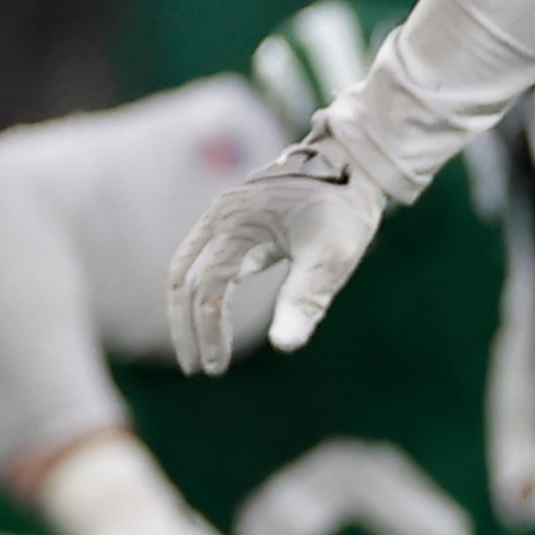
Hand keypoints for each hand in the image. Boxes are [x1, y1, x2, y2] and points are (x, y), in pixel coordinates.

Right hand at [168, 123, 391, 374]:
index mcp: (235, 226)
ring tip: (199, 348)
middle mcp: (219, 218)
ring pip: (187, 268)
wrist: (351, 165)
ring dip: (188, 309)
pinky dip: (202, 288)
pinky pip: (204, 257)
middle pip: (183, 280)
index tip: (217, 369)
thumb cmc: (344, 211)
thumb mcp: (331, 259)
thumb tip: (284, 347)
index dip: (210, 333)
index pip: (209, 291)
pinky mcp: (233, 219)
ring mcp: (223, 216)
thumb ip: (305, 300)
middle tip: (198, 369)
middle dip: (186, 327)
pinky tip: (215, 316)